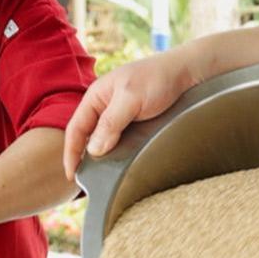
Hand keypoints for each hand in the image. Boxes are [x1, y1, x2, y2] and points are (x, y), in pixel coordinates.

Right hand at [62, 49, 202, 178]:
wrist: (187, 73)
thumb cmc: (157, 78)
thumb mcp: (131, 98)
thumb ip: (111, 123)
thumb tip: (94, 150)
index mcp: (96, 97)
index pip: (76, 129)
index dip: (71, 153)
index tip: (72, 176)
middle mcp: (104, 108)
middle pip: (87, 138)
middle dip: (84, 159)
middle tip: (86, 184)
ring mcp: (120, 117)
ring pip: (105, 142)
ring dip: (103, 159)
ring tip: (102, 180)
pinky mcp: (135, 124)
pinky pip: (121, 143)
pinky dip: (118, 155)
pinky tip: (121, 166)